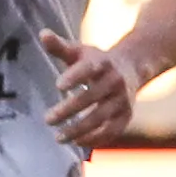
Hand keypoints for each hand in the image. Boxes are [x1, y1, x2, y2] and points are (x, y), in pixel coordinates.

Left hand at [39, 29, 142, 147]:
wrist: (132, 68)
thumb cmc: (96, 61)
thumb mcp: (79, 52)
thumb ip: (59, 46)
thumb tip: (42, 34)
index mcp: (102, 63)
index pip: (88, 69)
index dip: (75, 77)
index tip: (58, 86)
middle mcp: (115, 81)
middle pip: (92, 97)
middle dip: (69, 110)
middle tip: (47, 120)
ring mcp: (123, 100)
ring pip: (101, 118)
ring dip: (79, 130)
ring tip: (58, 137)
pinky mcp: (127, 115)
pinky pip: (112, 131)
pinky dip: (95, 139)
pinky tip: (76, 142)